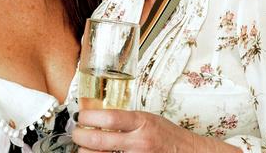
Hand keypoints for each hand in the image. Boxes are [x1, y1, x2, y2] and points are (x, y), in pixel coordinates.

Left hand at [72, 109, 239, 152]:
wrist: (189, 152)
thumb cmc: (167, 135)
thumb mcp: (148, 118)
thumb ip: (126, 119)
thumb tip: (98, 117)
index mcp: (141, 122)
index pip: (109, 118)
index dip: (89, 117)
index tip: (81, 116)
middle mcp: (139, 142)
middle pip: (99, 141)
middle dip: (80, 136)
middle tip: (76, 133)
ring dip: (86, 152)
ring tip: (83, 147)